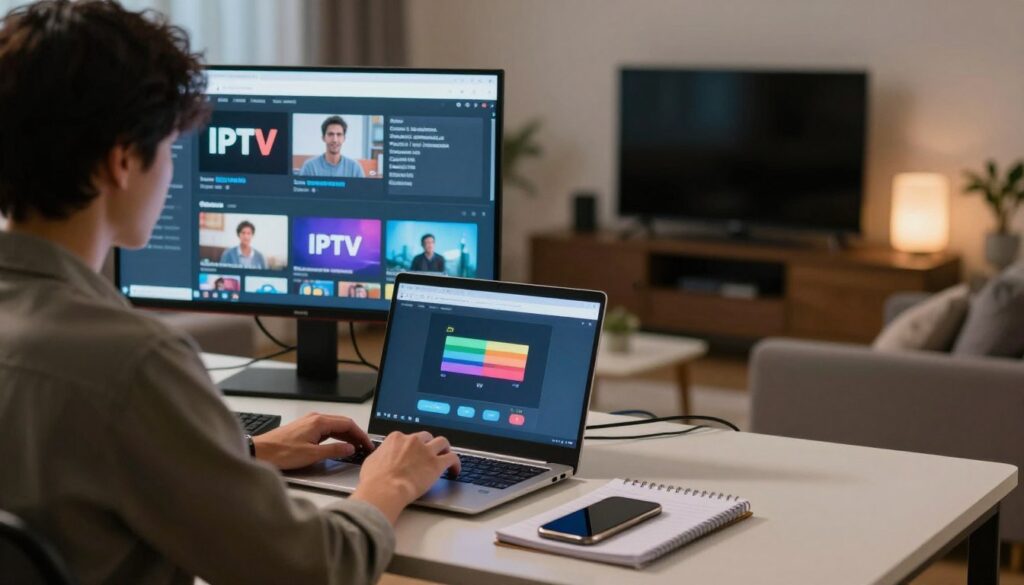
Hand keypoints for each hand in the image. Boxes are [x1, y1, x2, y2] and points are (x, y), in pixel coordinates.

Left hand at [252, 412, 373, 470]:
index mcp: (319, 422)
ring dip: (346, 436)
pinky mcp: (304, 429)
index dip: (361, 434)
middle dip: (356, 434)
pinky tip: (337, 445)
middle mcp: (315, 418)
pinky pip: (326, 430)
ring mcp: (309, 423)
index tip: (367, 444)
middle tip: (364, 446)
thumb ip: (334, 451)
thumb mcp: (312, 455)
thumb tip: (350, 448)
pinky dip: (336, 436)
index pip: (348, 424)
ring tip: (355, 447)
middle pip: (342, 423)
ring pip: (334, 426)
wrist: (259, 451)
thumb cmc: (281, 452)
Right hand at [350, 431, 460, 524]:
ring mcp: (426, 451)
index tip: (413, 452)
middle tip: (430, 454)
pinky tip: (455, 470)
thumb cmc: (374, 479)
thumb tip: (380, 458)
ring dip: (444, 449)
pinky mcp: (437, 464)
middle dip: (429, 444)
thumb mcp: (372, 461)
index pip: (408, 437)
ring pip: (442, 442)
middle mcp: (413, 441)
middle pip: (426, 437)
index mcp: (396, 438)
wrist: (384, 489)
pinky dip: (456, 463)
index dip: (412, 446)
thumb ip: (381, 455)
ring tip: (445, 457)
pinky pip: (452, 458)